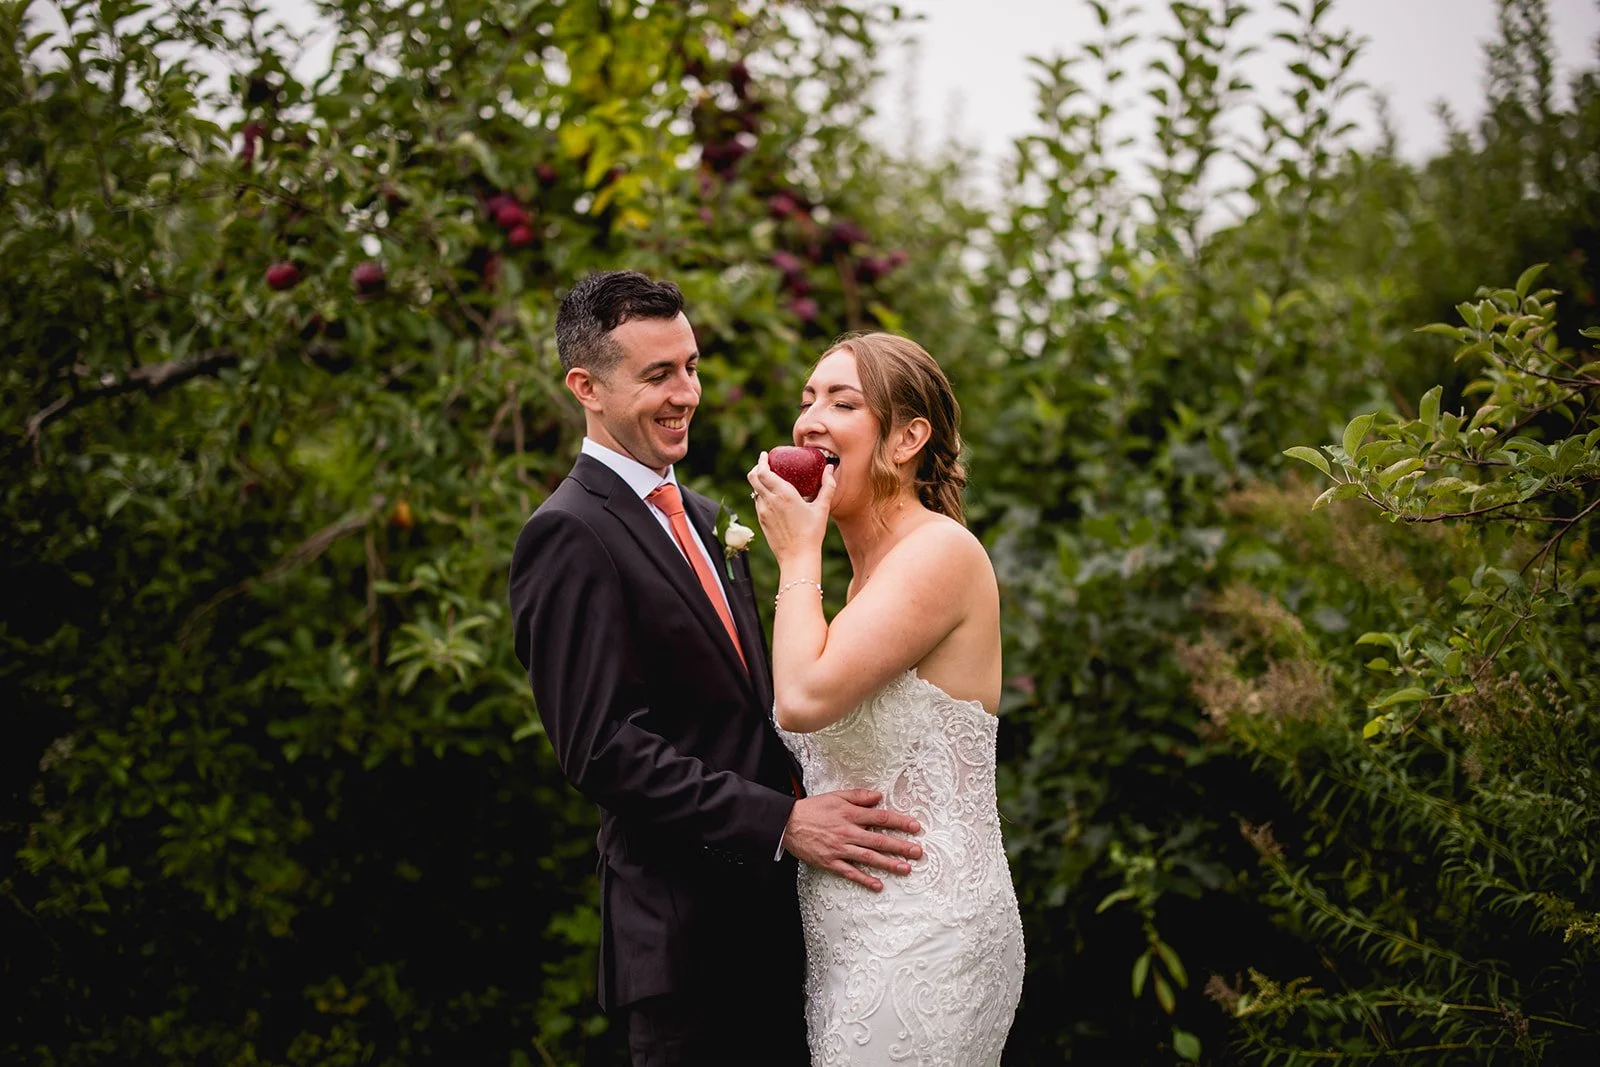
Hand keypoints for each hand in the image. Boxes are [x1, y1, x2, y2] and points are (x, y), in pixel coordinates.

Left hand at [747, 451, 836, 565]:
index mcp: (784, 494)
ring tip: (768, 480)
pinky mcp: (762, 521)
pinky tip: (771, 498)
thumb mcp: (822, 508)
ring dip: (759, 482)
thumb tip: (829, 469)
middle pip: (753, 478)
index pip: (764, 471)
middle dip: (757, 468)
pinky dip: (761, 496)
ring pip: (754, 491)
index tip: (765, 455)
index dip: (761, 461)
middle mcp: (770, 501)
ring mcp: (763, 512)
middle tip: (764, 463)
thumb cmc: (812, 533)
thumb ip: (827, 486)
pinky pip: (758, 503)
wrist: (797, 557)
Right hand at [782, 789, 923, 891]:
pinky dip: (864, 879)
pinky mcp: (830, 862)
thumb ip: (859, 796)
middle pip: (879, 840)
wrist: (787, 823)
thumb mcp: (836, 796)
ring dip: (889, 864)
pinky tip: (878, 885)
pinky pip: (850, 872)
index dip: (900, 822)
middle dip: (901, 846)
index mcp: (850, 814)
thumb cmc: (812, 808)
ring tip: (906, 869)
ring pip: (869, 858)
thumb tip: (879, 796)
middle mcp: (848, 832)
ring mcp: (839, 848)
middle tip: (918, 852)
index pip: (881, 818)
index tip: (916, 827)